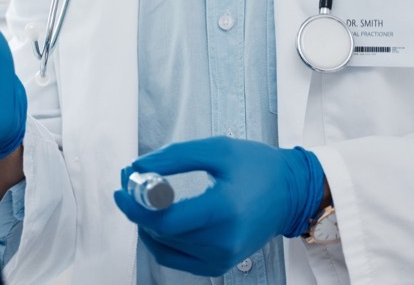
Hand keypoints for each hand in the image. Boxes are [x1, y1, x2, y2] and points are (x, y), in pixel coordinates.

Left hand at [112, 137, 324, 276]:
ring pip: (164, 246)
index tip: (122, 187)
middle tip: (131, 183)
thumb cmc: (257, 167)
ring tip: (144, 197)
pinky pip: (174, 258)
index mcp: (223, 211)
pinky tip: (159, 218)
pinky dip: (160, 239)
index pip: (165, 220)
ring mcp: (221, 258)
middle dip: (137, 208)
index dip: (135, 205)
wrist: (291, 193)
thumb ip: (174, 157)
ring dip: (147, 222)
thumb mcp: (216, 149)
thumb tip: (138, 167)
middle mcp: (223, 241)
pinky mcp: (219, 265)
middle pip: (161, 233)